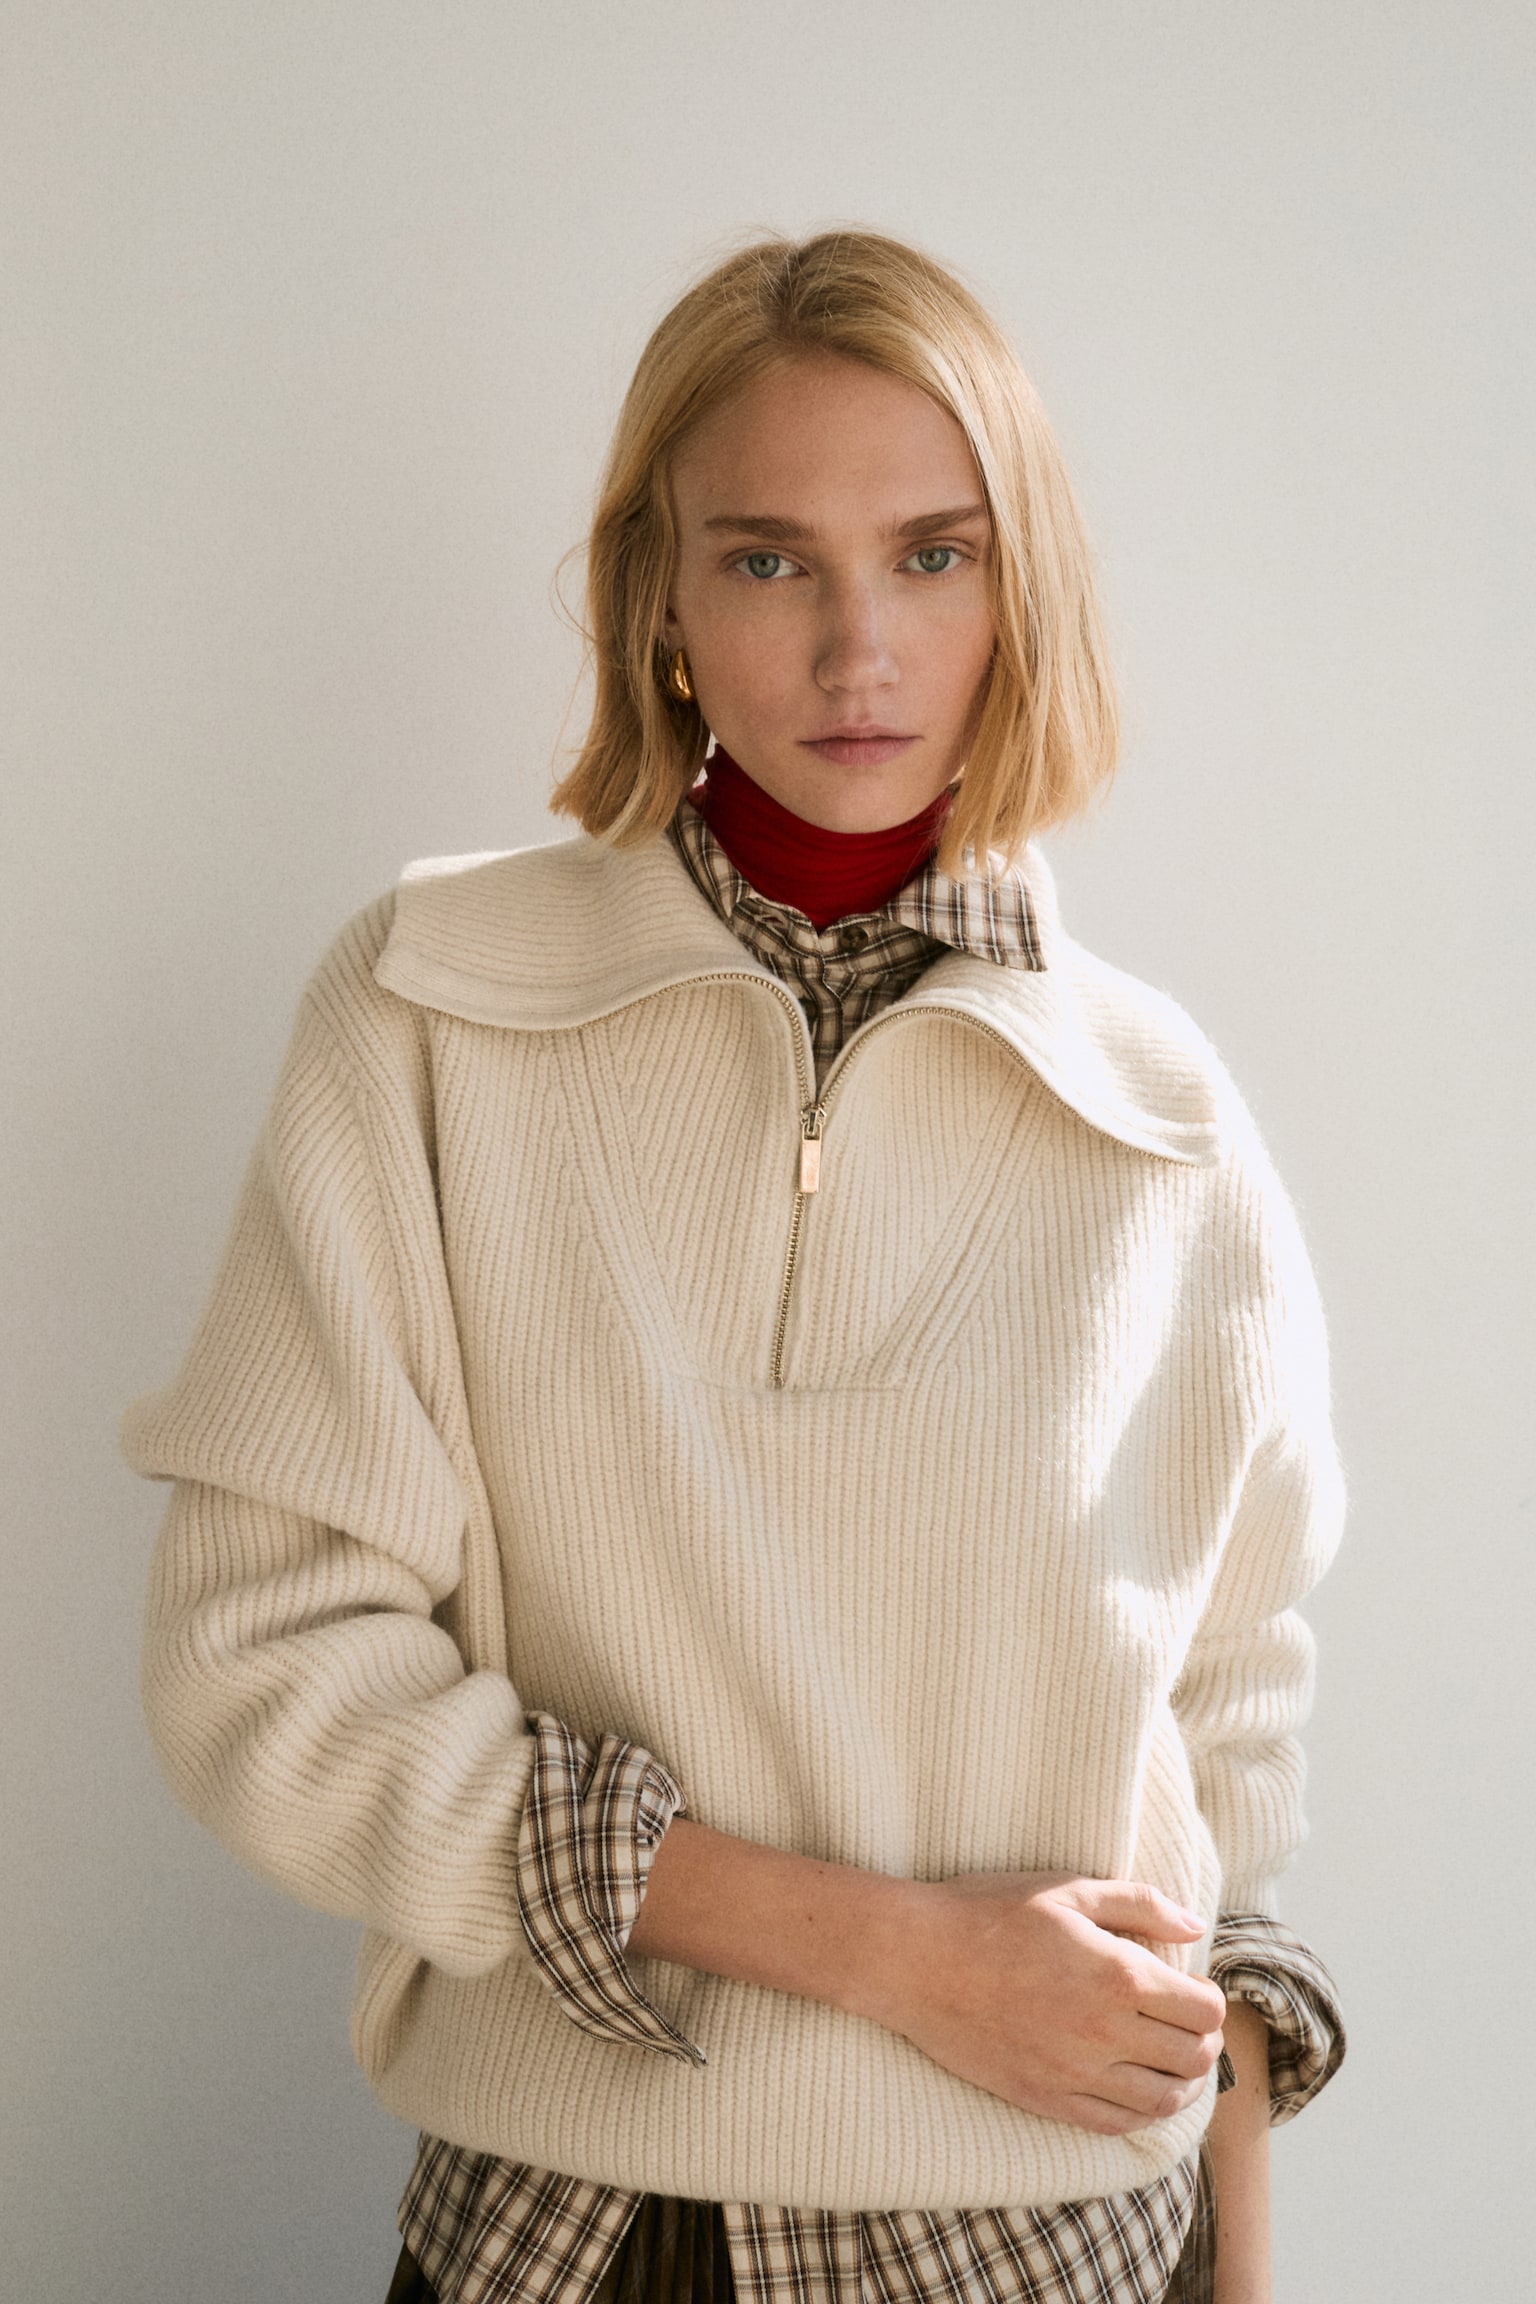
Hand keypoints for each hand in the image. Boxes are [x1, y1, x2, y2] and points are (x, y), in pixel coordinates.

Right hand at [862, 1871, 1225, 2134]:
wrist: (917, 1960)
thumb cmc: (990, 1913)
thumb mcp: (1068, 1890)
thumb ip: (1140, 1904)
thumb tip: (1192, 1925)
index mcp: (1119, 1975)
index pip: (1204, 2010)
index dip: (1208, 1998)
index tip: (1191, 1986)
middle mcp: (1106, 2032)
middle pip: (1192, 2058)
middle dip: (1201, 2040)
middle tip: (1185, 2021)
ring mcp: (1076, 2072)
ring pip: (1162, 2101)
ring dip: (1179, 2082)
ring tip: (1168, 2059)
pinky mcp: (1046, 2098)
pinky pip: (1115, 2123)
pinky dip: (1140, 2113)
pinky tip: (1135, 2088)